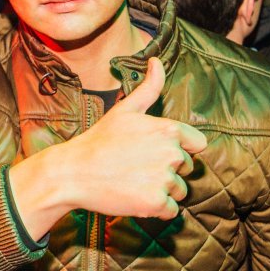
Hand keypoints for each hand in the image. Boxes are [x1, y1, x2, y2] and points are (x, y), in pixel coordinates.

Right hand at [58, 57, 206, 219]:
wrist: (73, 173)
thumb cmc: (99, 140)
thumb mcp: (125, 110)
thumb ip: (149, 87)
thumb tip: (156, 59)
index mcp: (169, 129)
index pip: (197, 144)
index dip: (177, 148)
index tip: (152, 151)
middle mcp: (172, 153)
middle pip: (187, 169)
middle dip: (168, 171)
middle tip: (137, 167)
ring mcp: (164, 179)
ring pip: (179, 191)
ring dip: (162, 191)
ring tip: (134, 181)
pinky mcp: (156, 203)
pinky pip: (171, 211)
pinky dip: (156, 209)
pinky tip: (135, 197)